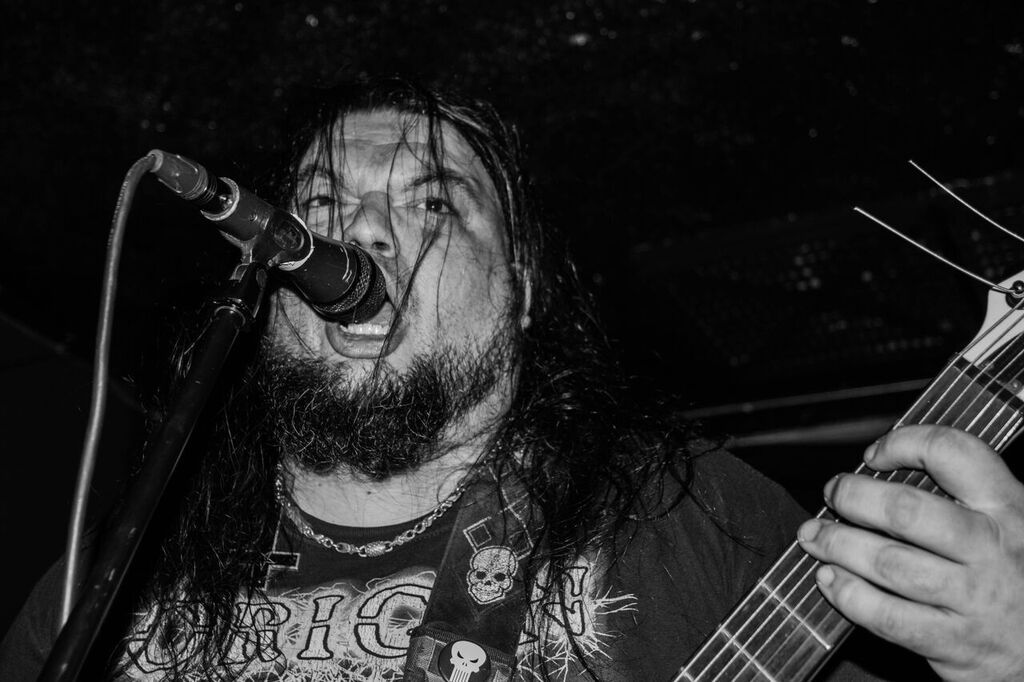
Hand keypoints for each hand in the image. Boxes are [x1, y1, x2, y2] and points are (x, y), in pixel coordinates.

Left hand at [796, 424, 1023, 680]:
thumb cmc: (1015, 575)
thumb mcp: (1005, 524)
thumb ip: (957, 497)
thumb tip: (878, 470)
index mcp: (1007, 508)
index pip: (954, 454)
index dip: (903, 443)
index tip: (873, 455)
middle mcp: (993, 549)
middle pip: (906, 511)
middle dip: (854, 497)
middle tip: (833, 494)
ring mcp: (974, 598)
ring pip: (889, 563)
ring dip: (838, 545)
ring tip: (814, 537)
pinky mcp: (956, 643)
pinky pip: (889, 617)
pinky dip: (849, 595)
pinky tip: (829, 580)